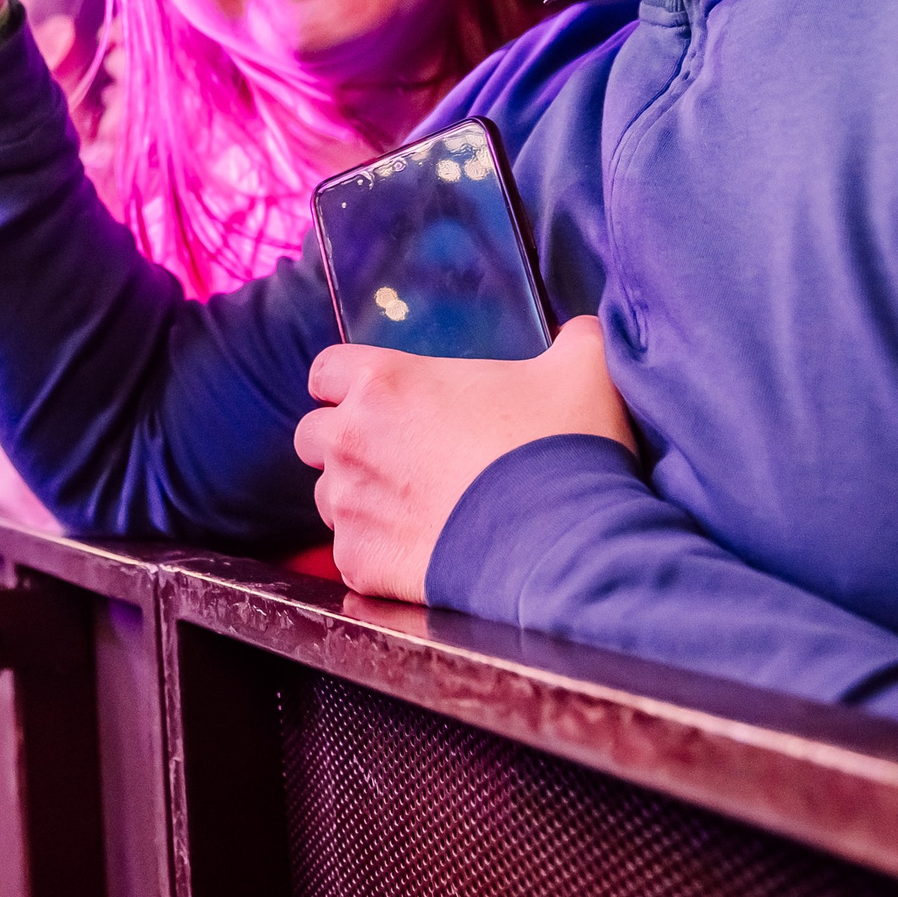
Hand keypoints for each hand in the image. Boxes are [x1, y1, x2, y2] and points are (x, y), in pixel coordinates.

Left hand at [293, 318, 632, 601]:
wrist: (566, 548)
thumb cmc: (564, 450)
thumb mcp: (583, 370)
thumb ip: (574, 340)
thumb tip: (584, 332)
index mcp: (385, 382)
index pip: (325, 372)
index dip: (348, 385)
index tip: (378, 401)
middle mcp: (351, 439)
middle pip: (314, 435)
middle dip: (347, 443)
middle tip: (400, 457)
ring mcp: (350, 506)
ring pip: (328, 497)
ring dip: (359, 499)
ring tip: (417, 508)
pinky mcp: (361, 564)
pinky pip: (350, 553)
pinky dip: (376, 553)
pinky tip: (424, 550)